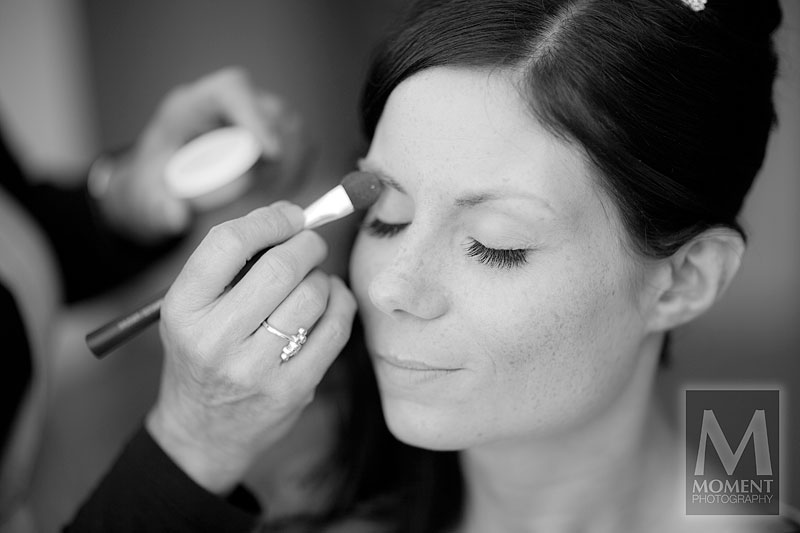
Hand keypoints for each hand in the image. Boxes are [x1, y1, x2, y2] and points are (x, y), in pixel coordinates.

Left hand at [96, 67, 309, 241]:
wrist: (167, 175)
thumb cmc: (158, 176)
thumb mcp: (147, 190)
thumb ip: (157, 204)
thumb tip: (175, 218)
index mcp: (196, 103)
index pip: (233, 91)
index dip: (257, 118)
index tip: (272, 153)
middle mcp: (232, 102)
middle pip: (273, 111)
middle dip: (279, 154)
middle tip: (268, 191)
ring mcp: (259, 114)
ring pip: (294, 128)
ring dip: (292, 165)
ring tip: (273, 194)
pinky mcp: (277, 132)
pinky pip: (303, 145)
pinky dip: (299, 170)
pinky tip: (283, 191)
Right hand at [146, 202, 355, 493]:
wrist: (203, 432)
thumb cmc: (203, 356)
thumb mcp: (192, 310)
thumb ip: (231, 266)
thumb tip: (291, 218)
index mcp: (182, 309)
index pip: (228, 242)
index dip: (268, 219)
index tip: (290, 216)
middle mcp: (213, 340)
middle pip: (279, 266)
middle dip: (307, 243)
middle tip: (312, 243)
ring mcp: (253, 369)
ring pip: (312, 295)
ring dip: (322, 277)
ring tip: (313, 281)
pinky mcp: (291, 389)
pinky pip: (335, 328)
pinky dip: (341, 302)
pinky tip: (332, 300)